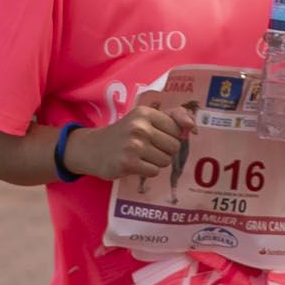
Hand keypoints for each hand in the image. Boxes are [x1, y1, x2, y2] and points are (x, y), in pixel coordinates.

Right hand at [82, 81, 198, 186]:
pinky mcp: (128, 163)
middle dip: (164, 150)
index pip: (178, 129)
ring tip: (139, 156)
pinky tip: (134, 164)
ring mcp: (133, 146)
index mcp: (146, 113)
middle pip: (174, 146)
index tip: (156, 136)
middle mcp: (140, 127)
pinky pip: (154, 172)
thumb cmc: (125, 133)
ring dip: (155, 162)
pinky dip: (146, 171)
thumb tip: (192, 125)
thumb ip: (173, 116)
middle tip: (146, 147)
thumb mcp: (144, 118)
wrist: (91, 149)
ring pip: (165, 160)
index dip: (170, 136)